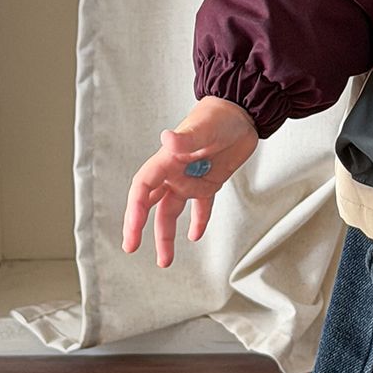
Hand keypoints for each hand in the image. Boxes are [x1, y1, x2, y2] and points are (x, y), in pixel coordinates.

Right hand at [122, 96, 259, 267]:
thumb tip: (167, 139)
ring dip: (166, 235)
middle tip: (131, 248)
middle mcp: (175, 173)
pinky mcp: (210, 182)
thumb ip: (186, 138)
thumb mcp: (204, 127)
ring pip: (172, 212)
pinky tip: (195, 236)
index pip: (143, 188)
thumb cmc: (219, 115)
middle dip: (139, 226)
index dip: (134, 211)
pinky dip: (198, 221)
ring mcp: (191, 179)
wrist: (242, 112)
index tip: (132, 232)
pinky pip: (200, 208)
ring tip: (165, 260)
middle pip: (151, 204)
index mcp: (167, 160)